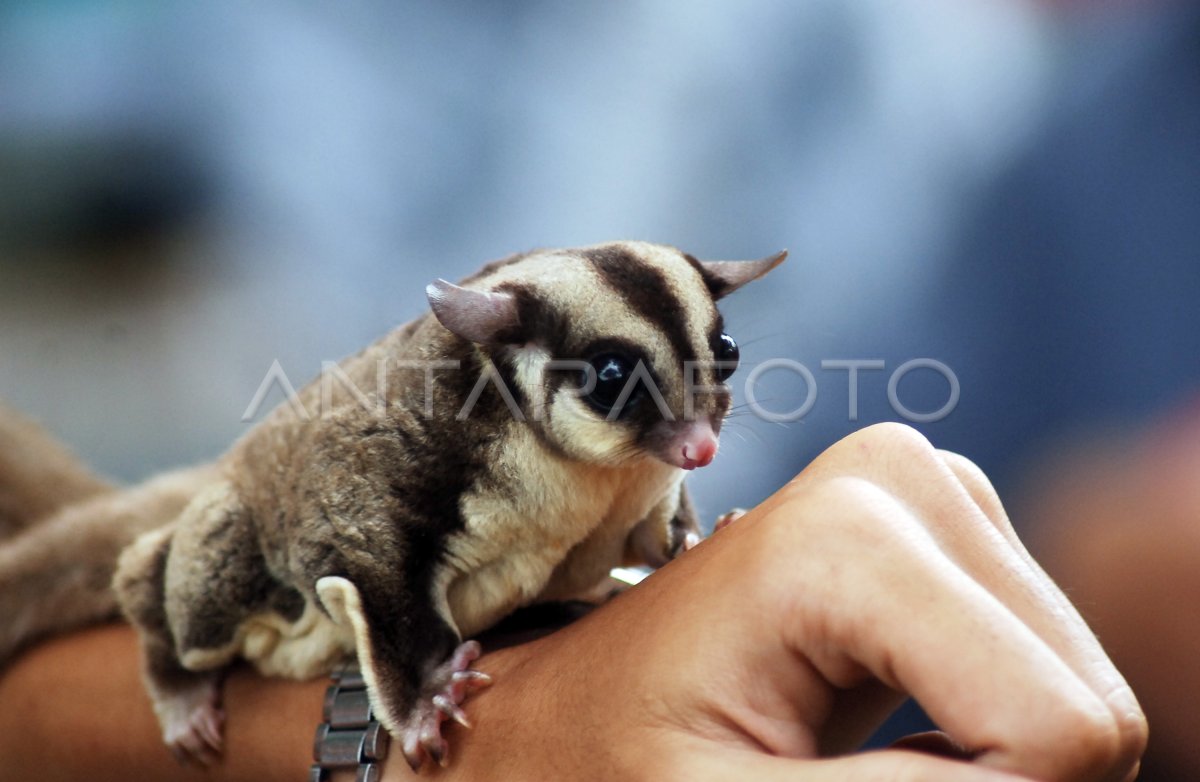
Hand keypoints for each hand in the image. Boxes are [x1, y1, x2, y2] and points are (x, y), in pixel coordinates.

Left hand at [434, 423, 1145, 780]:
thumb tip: (1060, 775)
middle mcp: (907, 477)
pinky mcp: (949, 525)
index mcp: (849, 534)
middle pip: (1080, 704)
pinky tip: (896, 710)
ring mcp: (935, 491)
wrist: (581, 703)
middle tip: (860, 774)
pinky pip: (1047, 667)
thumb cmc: (622, 756)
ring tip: (867, 748)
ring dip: (991, 750)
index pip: (1058, 730)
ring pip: (1076, 689)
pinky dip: (990, 721)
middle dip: (992, 772)